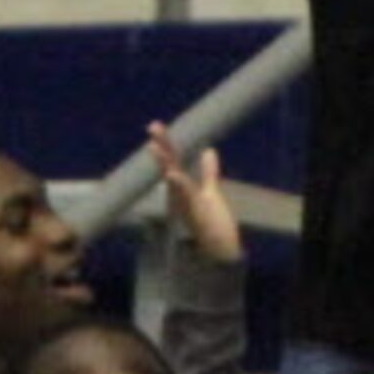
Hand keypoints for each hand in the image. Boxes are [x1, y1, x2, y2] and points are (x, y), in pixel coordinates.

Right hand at [146, 122, 244, 268]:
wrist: (220, 248)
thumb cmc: (213, 222)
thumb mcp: (211, 192)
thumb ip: (208, 171)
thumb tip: (208, 150)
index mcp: (184, 187)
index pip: (173, 161)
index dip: (165, 143)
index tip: (155, 125)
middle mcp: (181, 194)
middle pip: (170, 166)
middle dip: (163, 147)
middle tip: (153, 126)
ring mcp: (187, 205)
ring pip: (175, 182)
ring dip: (166, 165)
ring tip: (155, 147)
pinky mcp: (196, 216)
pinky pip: (187, 200)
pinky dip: (180, 187)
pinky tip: (173, 174)